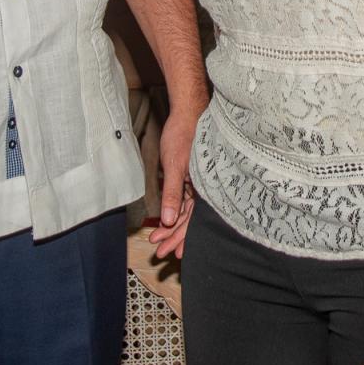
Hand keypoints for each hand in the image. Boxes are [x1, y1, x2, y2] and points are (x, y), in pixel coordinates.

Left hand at [147, 95, 203, 259]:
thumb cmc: (184, 134)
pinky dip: (175, 210)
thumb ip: (172, 194)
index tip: (173, 253)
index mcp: (204, 186)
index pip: (193, 220)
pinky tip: (167, 219)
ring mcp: (199, 181)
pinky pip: (185, 199)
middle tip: (161, 252)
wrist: (188, 110)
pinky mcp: (193, 175)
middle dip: (175, 236)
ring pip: (186, 211)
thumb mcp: (174, 166)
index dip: (182, 238)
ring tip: (159, 239)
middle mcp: (204, 187)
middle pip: (190, 219)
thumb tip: (167, 220)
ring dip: (172, 226)